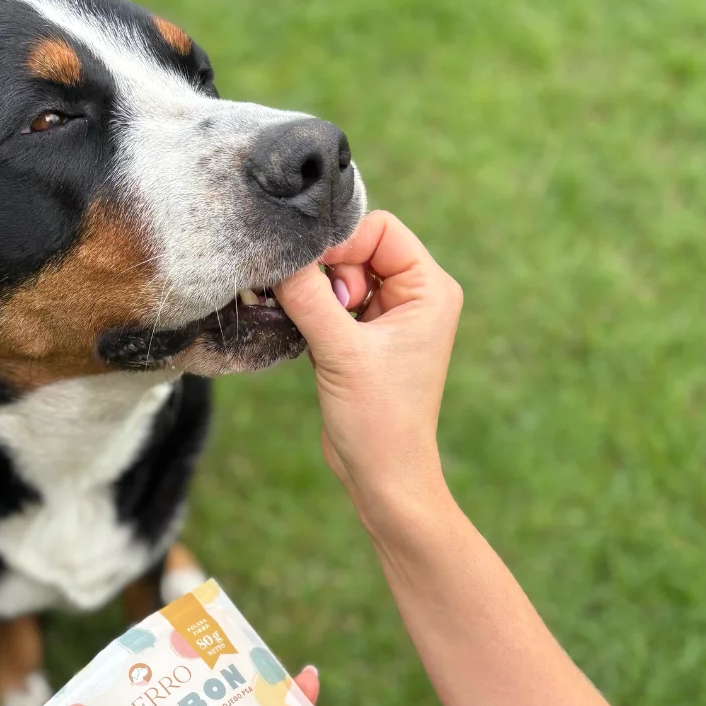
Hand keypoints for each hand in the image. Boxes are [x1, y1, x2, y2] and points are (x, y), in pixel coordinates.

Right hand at [274, 211, 462, 528]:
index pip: (380, 228)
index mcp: (429, 289)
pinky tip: (308, 341)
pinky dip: (312, 313)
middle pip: (357, 248)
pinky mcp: (362, 339)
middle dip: (328, 274)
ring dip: (316, 297)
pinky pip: (330, 304)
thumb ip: (309, 298)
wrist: (383, 476)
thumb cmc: (379, 420)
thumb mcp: (342, 352)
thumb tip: (276, 255)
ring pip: (338, 277)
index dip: (341, 244)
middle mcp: (414, 297)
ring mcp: (387, 318)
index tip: (313, 278)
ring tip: (315, 334)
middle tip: (319, 314)